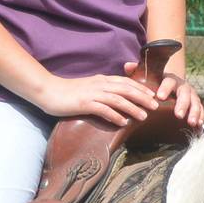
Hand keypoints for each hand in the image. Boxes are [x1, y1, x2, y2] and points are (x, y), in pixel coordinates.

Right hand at [36, 73, 158, 125]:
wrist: (48, 91)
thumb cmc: (67, 91)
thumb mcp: (88, 87)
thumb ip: (101, 91)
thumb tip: (115, 100)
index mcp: (101, 80)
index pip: (125, 82)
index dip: (140, 88)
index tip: (152, 95)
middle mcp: (99, 85)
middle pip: (126, 89)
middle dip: (142, 97)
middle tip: (155, 106)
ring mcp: (92, 94)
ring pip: (118, 99)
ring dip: (132, 107)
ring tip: (143, 116)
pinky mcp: (84, 103)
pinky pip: (103, 109)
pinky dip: (114, 115)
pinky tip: (123, 122)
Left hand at [123, 60, 203, 129]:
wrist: (168, 87)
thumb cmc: (155, 85)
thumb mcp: (146, 78)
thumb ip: (136, 72)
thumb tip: (127, 66)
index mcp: (169, 79)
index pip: (168, 81)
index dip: (165, 88)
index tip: (160, 97)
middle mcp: (182, 85)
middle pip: (184, 92)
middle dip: (182, 104)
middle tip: (178, 115)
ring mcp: (190, 94)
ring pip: (195, 101)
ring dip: (194, 111)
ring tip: (191, 122)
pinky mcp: (196, 103)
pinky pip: (200, 108)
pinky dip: (201, 115)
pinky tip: (199, 124)